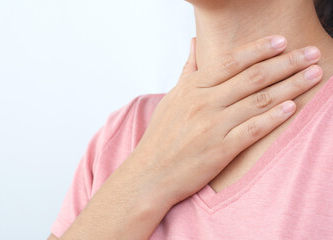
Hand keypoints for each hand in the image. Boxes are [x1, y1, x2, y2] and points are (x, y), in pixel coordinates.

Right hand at [128, 35, 321, 205]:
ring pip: (258, 100)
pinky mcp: (220, 149)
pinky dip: (274, 117)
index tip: (281, 41)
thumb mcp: (172, 98)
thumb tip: (194, 43)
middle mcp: (203, 103)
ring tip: (313, 75)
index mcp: (191, 88)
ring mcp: (212, 126)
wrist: (151, 172)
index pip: (230, 61)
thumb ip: (187, 70)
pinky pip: (253, 129)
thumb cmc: (161, 135)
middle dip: (286, 62)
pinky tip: (292, 107)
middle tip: (311, 53)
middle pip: (252, 77)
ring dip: (290, 85)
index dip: (258, 49)